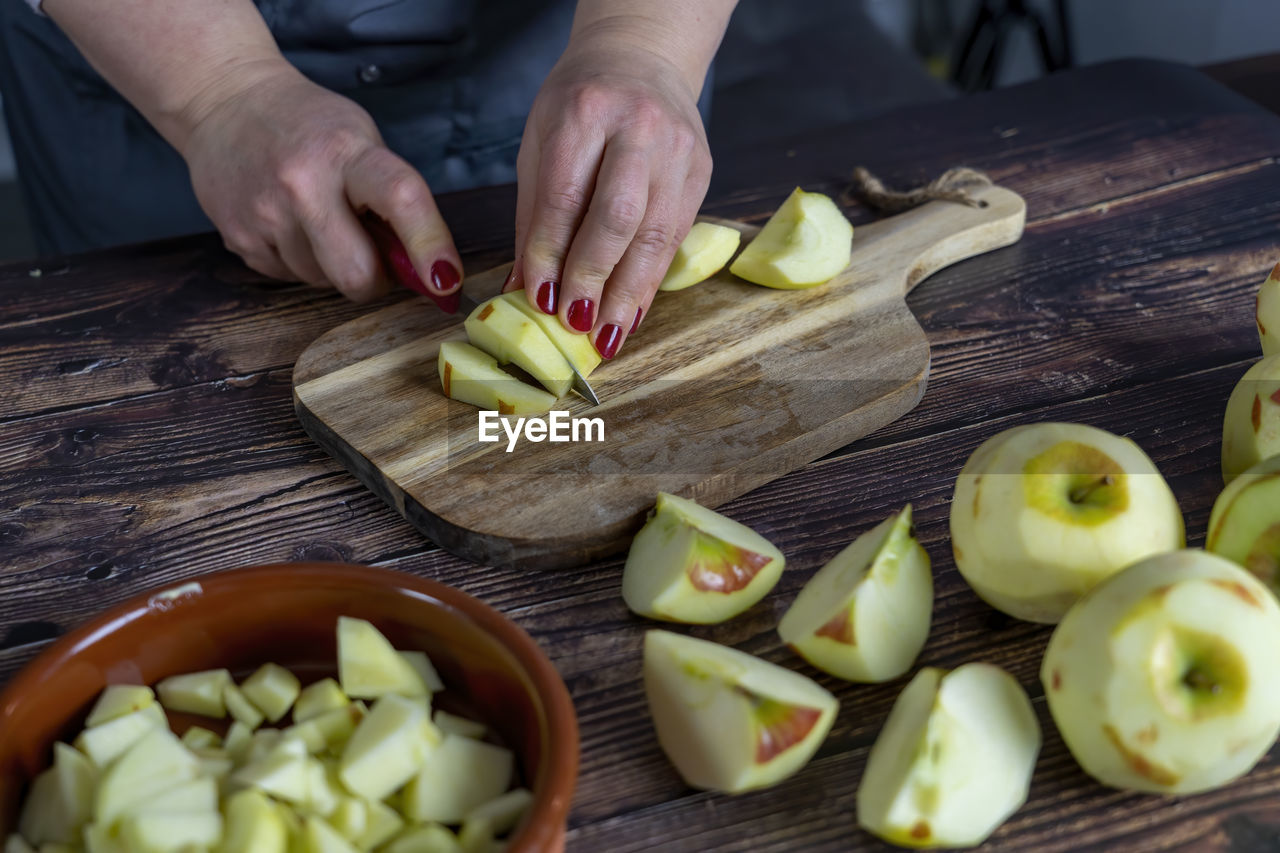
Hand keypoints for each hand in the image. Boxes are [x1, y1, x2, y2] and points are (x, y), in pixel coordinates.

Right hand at [180, 60, 461, 302]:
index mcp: (345, 152)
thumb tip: (427, 270)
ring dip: (332, 265)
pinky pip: (289, 277)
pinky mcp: (238, 239)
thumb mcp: (362, 142)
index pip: (401, 199)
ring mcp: (264, 215)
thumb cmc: (308, 125)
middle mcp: (302, 184)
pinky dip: (300, 261)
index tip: (447, 281)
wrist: (226, 100)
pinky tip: (288, 222)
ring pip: (323, 282)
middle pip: (357, 274)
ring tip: (317, 219)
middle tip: (373, 255)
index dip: (430, 246)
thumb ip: (395, 201)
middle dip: (375, 279)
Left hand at [508, 35, 712, 357]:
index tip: (538, 298)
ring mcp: (678, 151)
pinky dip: (650, 282)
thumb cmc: (580, 104)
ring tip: (607, 336)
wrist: (641, 57)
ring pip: (655, 236)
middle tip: (574, 324)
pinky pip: (675, 238)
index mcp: (585, 112)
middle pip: (617, 218)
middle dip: (593, 278)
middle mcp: (638, 129)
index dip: (551, 253)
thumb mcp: (540, 140)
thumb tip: (524, 287)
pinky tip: (631, 311)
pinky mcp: (701, 172)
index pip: (565, 196)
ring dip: (628, 293)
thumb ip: (533, 215)